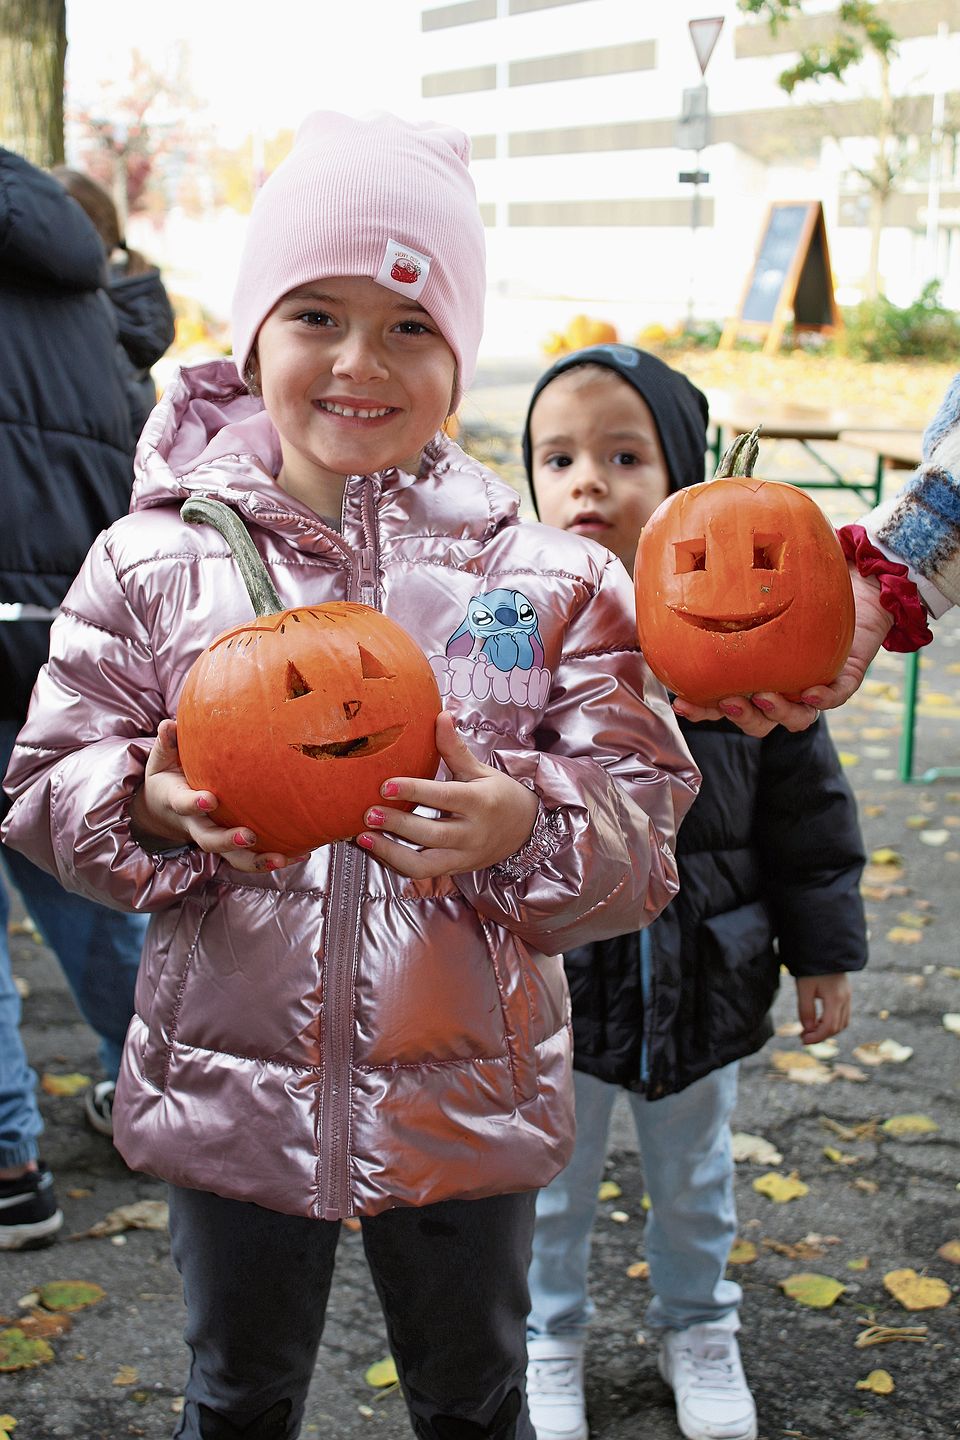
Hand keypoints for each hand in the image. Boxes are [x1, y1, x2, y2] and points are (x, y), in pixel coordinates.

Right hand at [130, 720, 304, 873]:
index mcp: (178, 803)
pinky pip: (251, 856)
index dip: (195, 804)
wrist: (165, 809)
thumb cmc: (170, 777)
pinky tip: (300, 855)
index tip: (210, 799)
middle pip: (210, 841)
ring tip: (281, 859)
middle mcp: (197, 825)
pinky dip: (274, 858)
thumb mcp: (162, 759)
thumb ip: (168, 743)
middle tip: (250, 836)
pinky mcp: (231, 845)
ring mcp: (215, 837)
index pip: (184, 805)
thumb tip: (169, 725)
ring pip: (233, 858)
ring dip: (256, 861)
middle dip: (229, 841)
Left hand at [355, 710, 538, 878]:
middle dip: (397, 825)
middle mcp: (472, 833)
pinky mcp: (455, 870)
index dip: (414, 791)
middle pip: (431, 834)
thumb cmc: (499, 796)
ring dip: (390, 853)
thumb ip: (455, 748)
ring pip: (424, 864)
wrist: (525, 830)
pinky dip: (396, 863)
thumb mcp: (480, 770)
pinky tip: (376, 849)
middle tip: (368, 813)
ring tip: (363, 838)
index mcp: (480, 803)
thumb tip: (440, 715)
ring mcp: (463, 856)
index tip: (385, 785)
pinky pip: (422, 872)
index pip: (444, 797)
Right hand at [673, 568, 893, 735]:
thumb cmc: (803, 574)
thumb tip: (684, 552)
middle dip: (740, 716)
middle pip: (758, 720)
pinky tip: (811, 692)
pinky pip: (835, 697)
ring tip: (764, 697)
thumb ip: (731, 573)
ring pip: (795, 719)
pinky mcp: (845, 676)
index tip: (680, 703)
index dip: (703, 710)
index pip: (724, 702)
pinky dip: (823, 700)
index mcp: (756, 672)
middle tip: (728, 700)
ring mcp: (813, 683)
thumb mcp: (762, 573)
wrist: (856, 574)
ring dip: (776, 714)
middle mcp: (783, 684)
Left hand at [795, 972, 851, 1045]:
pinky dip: (832, 1021)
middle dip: (821, 1035)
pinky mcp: (846, 992)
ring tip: (810, 1029)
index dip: (817, 1037)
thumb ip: (806, 1010)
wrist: (824, 946)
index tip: (803, 1040)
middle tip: (804, 1036)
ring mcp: (848, 995)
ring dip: (827, 1029)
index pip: (829, 1027)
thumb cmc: (811, 966)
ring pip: (843, 1022)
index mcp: (835, 998)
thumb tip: (808, 1029)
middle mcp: (845, 999)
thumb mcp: (804, 987)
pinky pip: (843, 1013)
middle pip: (837, 1027)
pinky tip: (818, 1019)